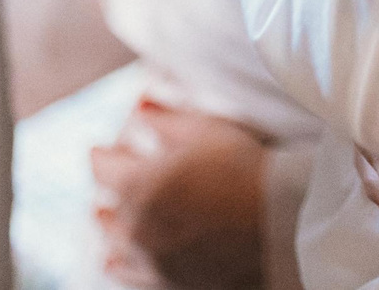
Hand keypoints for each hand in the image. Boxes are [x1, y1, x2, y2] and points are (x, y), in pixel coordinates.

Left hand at [90, 97, 268, 289]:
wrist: (279, 224)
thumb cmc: (244, 169)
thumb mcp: (205, 131)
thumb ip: (166, 120)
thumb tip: (140, 106)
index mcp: (139, 186)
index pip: (103, 169)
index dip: (101, 156)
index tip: (99, 150)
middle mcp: (137, 228)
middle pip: (106, 211)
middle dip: (106, 195)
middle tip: (105, 186)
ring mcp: (153, 261)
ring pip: (116, 246)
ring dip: (110, 230)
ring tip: (103, 221)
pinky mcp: (171, 284)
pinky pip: (131, 277)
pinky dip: (120, 265)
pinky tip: (113, 262)